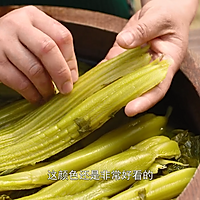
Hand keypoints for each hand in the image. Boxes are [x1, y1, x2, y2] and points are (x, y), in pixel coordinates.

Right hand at [0, 6, 77, 103]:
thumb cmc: (22, 41)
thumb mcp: (40, 36)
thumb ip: (59, 52)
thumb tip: (72, 78)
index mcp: (35, 17)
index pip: (62, 37)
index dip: (70, 61)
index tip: (72, 78)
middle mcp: (18, 26)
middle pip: (47, 50)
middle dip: (60, 74)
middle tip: (66, 89)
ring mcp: (4, 43)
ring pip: (33, 69)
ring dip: (45, 87)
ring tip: (50, 95)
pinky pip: (18, 81)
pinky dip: (31, 94)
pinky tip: (37, 98)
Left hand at [104, 0, 197, 116]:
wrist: (162, 11)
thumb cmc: (169, 15)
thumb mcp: (160, 19)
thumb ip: (144, 30)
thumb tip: (124, 42)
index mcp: (166, 64)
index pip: (158, 88)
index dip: (145, 101)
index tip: (130, 109)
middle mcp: (150, 69)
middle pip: (138, 90)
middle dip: (122, 99)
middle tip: (107, 107)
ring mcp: (135, 65)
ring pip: (122, 81)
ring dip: (109, 89)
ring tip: (94, 97)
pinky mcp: (123, 58)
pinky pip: (112, 67)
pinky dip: (102, 73)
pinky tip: (92, 78)